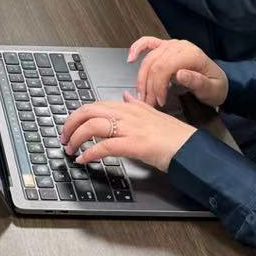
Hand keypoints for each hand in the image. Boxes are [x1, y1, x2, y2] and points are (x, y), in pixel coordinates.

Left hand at [60, 93, 196, 171]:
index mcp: (130, 107)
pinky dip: (90, 153)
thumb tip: (125, 96)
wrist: (190, 148)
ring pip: (92, 126)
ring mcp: (130, 128)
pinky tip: (84, 159)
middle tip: (64, 138)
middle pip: (88, 111)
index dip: (78, 115)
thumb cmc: (174, 135)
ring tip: (70, 149)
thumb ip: (137, 105)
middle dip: (71, 124)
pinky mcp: (134, 144)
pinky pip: (104, 146)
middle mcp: (127, 114)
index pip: (96, 105)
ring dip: (76, 138)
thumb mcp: (153, 114)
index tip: (71, 126)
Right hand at [129, 36, 228, 109]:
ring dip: (142, 78)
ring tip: (142, 95)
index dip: (158, 86)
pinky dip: (137, 48)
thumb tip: (180, 73)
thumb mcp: (212, 89)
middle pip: (155, 65)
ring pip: (148, 59)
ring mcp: (171, 44)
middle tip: (148, 103)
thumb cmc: (215, 87)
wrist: (218, 81)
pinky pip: (148, 43)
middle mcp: (179, 46)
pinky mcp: (165, 46)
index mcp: (191, 54)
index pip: (165, 68)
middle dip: (148, 86)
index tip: (159, 102)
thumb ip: (197, 81)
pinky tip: (130, 59)